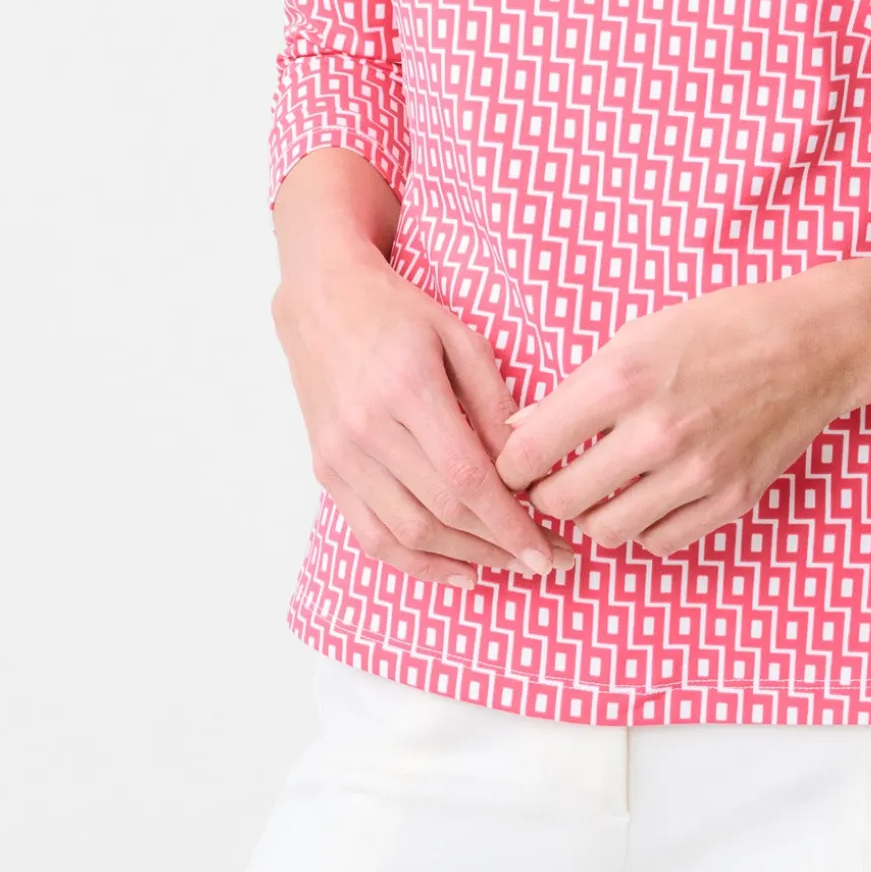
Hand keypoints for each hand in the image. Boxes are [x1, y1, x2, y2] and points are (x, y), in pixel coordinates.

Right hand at [272, 245, 577, 587]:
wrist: (321, 300)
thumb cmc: (399, 313)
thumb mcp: (459, 336)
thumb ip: (494, 400)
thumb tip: (526, 465)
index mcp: (408, 388)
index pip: (467, 477)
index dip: (510, 522)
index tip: (549, 548)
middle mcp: (367, 429)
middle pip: (442, 510)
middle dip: (501, 546)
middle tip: (549, 561)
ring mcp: (340, 455)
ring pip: (408, 533)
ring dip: (466, 559)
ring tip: (511, 566)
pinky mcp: (325, 470)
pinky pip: (371, 535)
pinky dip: (417, 563)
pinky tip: (460, 570)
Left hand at [492, 260, 870, 556]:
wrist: (816, 343)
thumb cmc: (722, 327)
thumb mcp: (638, 335)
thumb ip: (576, 389)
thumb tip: (521, 430)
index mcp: (622, 380)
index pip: (529, 451)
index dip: (510, 464)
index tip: (517, 463)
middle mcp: (656, 432)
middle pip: (560, 501)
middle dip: (546, 494)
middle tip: (554, 479)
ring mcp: (697, 473)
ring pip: (605, 533)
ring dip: (592, 517)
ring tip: (602, 491)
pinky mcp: (731, 500)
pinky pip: (659, 544)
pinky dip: (643, 529)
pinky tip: (648, 499)